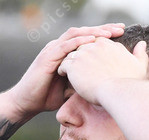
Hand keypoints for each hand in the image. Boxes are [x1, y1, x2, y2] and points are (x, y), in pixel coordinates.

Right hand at [7, 24, 125, 117]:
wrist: (27, 103)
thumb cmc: (47, 96)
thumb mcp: (71, 88)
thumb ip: (84, 82)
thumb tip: (102, 86)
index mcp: (66, 53)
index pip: (88, 39)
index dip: (104, 35)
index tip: (122, 34)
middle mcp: (60, 48)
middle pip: (84, 32)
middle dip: (103, 29)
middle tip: (121, 28)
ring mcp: (52, 51)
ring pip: (75, 35)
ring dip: (93, 32)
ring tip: (109, 32)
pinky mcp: (47, 58)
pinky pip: (64, 46)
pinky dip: (78, 42)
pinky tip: (91, 40)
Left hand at [57, 37, 147, 104]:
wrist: (118, 92)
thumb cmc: (130, 83)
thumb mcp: (139, 65)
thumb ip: (140, 54)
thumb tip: (143, 43)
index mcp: (108, 44)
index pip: (96, 43)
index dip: (92, 53)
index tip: (91, 62)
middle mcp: (94, 45)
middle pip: (82, 46)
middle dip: (79, 54)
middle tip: (76, 66)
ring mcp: (83, 54)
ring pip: (71, 54)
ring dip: (70, 61)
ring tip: (68, 71)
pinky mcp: (74, 65)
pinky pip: (64, 64)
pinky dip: (63, 69)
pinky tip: (64, 76)